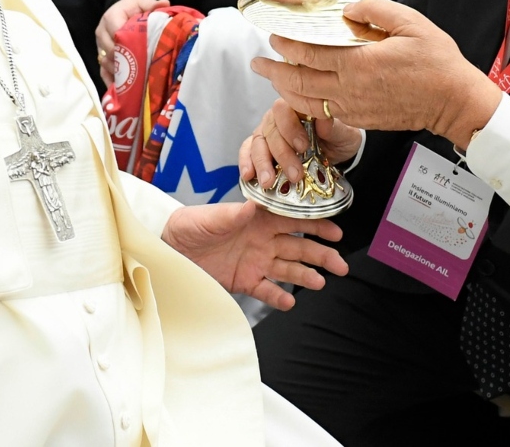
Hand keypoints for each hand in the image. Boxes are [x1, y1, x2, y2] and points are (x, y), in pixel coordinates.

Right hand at [95, 0, 167, 83]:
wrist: (123, 11)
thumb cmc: (133, 8)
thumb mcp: (142, 3)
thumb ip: (152, 5)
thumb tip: (165, 3)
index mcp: (111, 17)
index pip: (115, 32)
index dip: (127, 43)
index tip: (142, 51)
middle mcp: (101, 32)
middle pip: (110, 50)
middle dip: (125, 60)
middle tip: (142, 69)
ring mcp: (99, 46)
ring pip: (106, 63)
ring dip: (119, 72)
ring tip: (135, 81)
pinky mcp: (101, 57)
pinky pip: (103, 72)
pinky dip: (112, 81)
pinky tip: (123, 90)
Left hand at [162, 201, 348, 309]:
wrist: (168, 247)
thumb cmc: (189, 224)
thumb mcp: (211, 217)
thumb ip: (235, 214)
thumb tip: (255, 205)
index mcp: (258, 219)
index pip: (294, 220)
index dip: (315, 225)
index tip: (335, 231)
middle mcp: (262, 240)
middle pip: (299, 247)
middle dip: (321, 254)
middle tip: (341, 264)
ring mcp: (255, 261)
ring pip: (288, 269)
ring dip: (306, 276)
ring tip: (320, 283)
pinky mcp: (244, 280)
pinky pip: (266, 290)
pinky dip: (278, 297)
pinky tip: (290, 302)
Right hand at [240, 99, 364, 188]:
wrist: (337, 152)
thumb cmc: (339, 137)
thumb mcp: (344, 133)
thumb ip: (334, 128)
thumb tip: (324, 123)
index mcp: (296, 107)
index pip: (284, 110)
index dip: (290, 128)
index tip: (303, 147)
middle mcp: (278, 117)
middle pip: (270, 131)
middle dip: (281, 154)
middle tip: (294, 175)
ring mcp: (267, 132)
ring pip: (257, 143)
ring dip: (262, 163)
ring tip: (268, 182)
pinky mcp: (260, 147)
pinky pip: (247, 151)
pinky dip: (246, 162)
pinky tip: (248, 176)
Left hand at [249, 0, 502, 147]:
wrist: (453, 102)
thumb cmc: (437, 62)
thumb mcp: (412, 24)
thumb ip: (377, 11)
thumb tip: (350, 8)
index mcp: (359, 63)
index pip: (309, 54)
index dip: (287, 45)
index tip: (274, 37)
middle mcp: (350, 88)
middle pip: (299, 81)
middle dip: (274, 70)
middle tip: (257, 61)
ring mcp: (354, 107)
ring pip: (307, 101)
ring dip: (284, 89)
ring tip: (271, 79)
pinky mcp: (361, 119)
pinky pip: (323, 112)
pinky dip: (305, 104)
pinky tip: (300, 96)